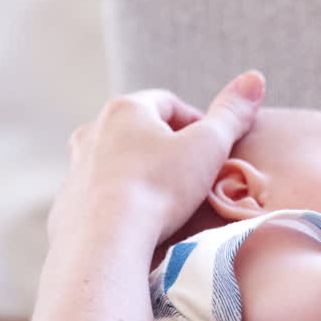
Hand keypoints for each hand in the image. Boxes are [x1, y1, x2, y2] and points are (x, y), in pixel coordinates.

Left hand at [47, 70, 266, 248]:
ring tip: (166, 198)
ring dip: (141, 172)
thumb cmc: (160, 187)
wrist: (105, 243)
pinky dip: (119, 200)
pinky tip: (138, 221)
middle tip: (192, 173)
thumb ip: (232, 112)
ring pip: (117, 161)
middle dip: (167, 147)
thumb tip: (254, 78)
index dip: (197, 123)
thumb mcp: (209, 145)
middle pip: (141, 130)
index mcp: (126, 109)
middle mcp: (93, 130)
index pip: (169, 103)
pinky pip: (99, 194)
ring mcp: (76, 168)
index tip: (212, 149)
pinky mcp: (66, 204)